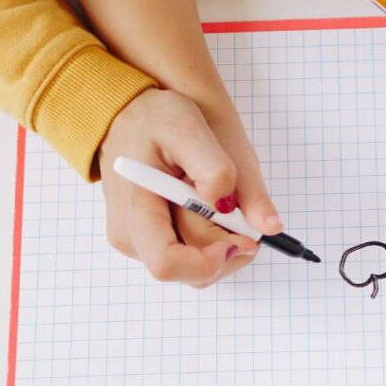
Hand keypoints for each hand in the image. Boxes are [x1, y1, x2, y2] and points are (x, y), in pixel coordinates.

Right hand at [99, 88, 281, 286]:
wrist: (128, 112)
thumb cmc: (153, 117)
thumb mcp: (186, 127)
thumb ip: (216, 170)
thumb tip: (257, 221)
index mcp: (134, 210)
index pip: (168, 264)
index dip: (211, 261)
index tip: (242, 237)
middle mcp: (131, 236)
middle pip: (192, 272)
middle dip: (230, 248)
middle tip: (245, 211)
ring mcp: (139, 242)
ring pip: (196, 269)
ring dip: (224, 244)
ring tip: (224, 200)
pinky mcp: (149, 241)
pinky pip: (192, 256)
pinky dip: (214, 239)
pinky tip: (213, 208)